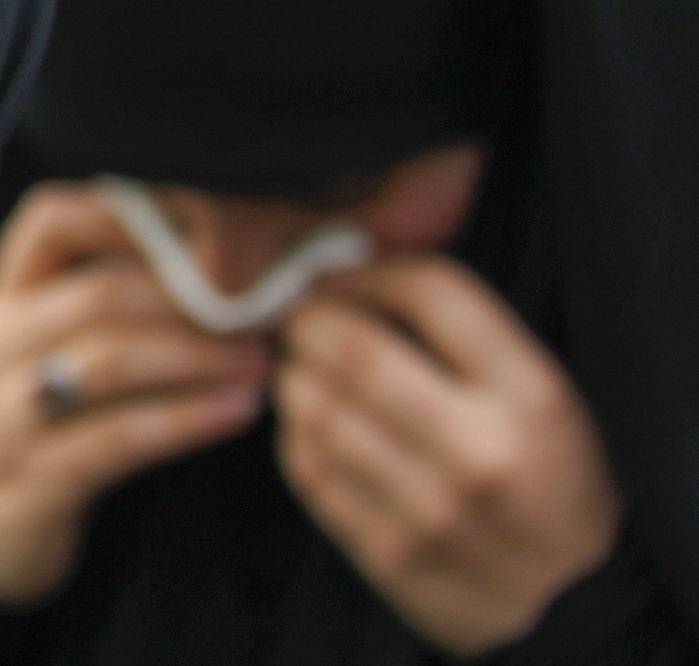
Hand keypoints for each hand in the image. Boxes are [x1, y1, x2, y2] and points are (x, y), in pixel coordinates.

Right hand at [0, 184, 271, 605]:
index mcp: (0, 303)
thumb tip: (218, 254)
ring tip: (264, 363)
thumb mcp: (48, 354)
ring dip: (200, 356)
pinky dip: (186, 418)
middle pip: (98, 291)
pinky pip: (116, 438)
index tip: (214, 233)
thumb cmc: (37, 429)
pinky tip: (238, 412)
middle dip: (197, 298)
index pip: (51, 220)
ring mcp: (1, 416)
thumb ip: (108, 304)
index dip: (133, 214)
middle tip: (269, 310)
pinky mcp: (29, 482)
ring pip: (108, 360)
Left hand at [275, 257, 618, 655]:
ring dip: (295, 375)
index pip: (432, 290)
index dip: (371, 269)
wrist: (577, 606)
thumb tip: (355, 265)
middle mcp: (481, 451)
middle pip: (350, 346)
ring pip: (314, 406)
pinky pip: (307, 468)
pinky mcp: (387, 554)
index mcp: (533, 397)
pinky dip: (298, 434)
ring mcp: (430, 509)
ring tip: (309, 371)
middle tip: (306, 318)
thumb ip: (460, 334)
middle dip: (310, 318)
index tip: (347, 275)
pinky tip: (318, 427)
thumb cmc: (549, 478)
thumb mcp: (541, 395)